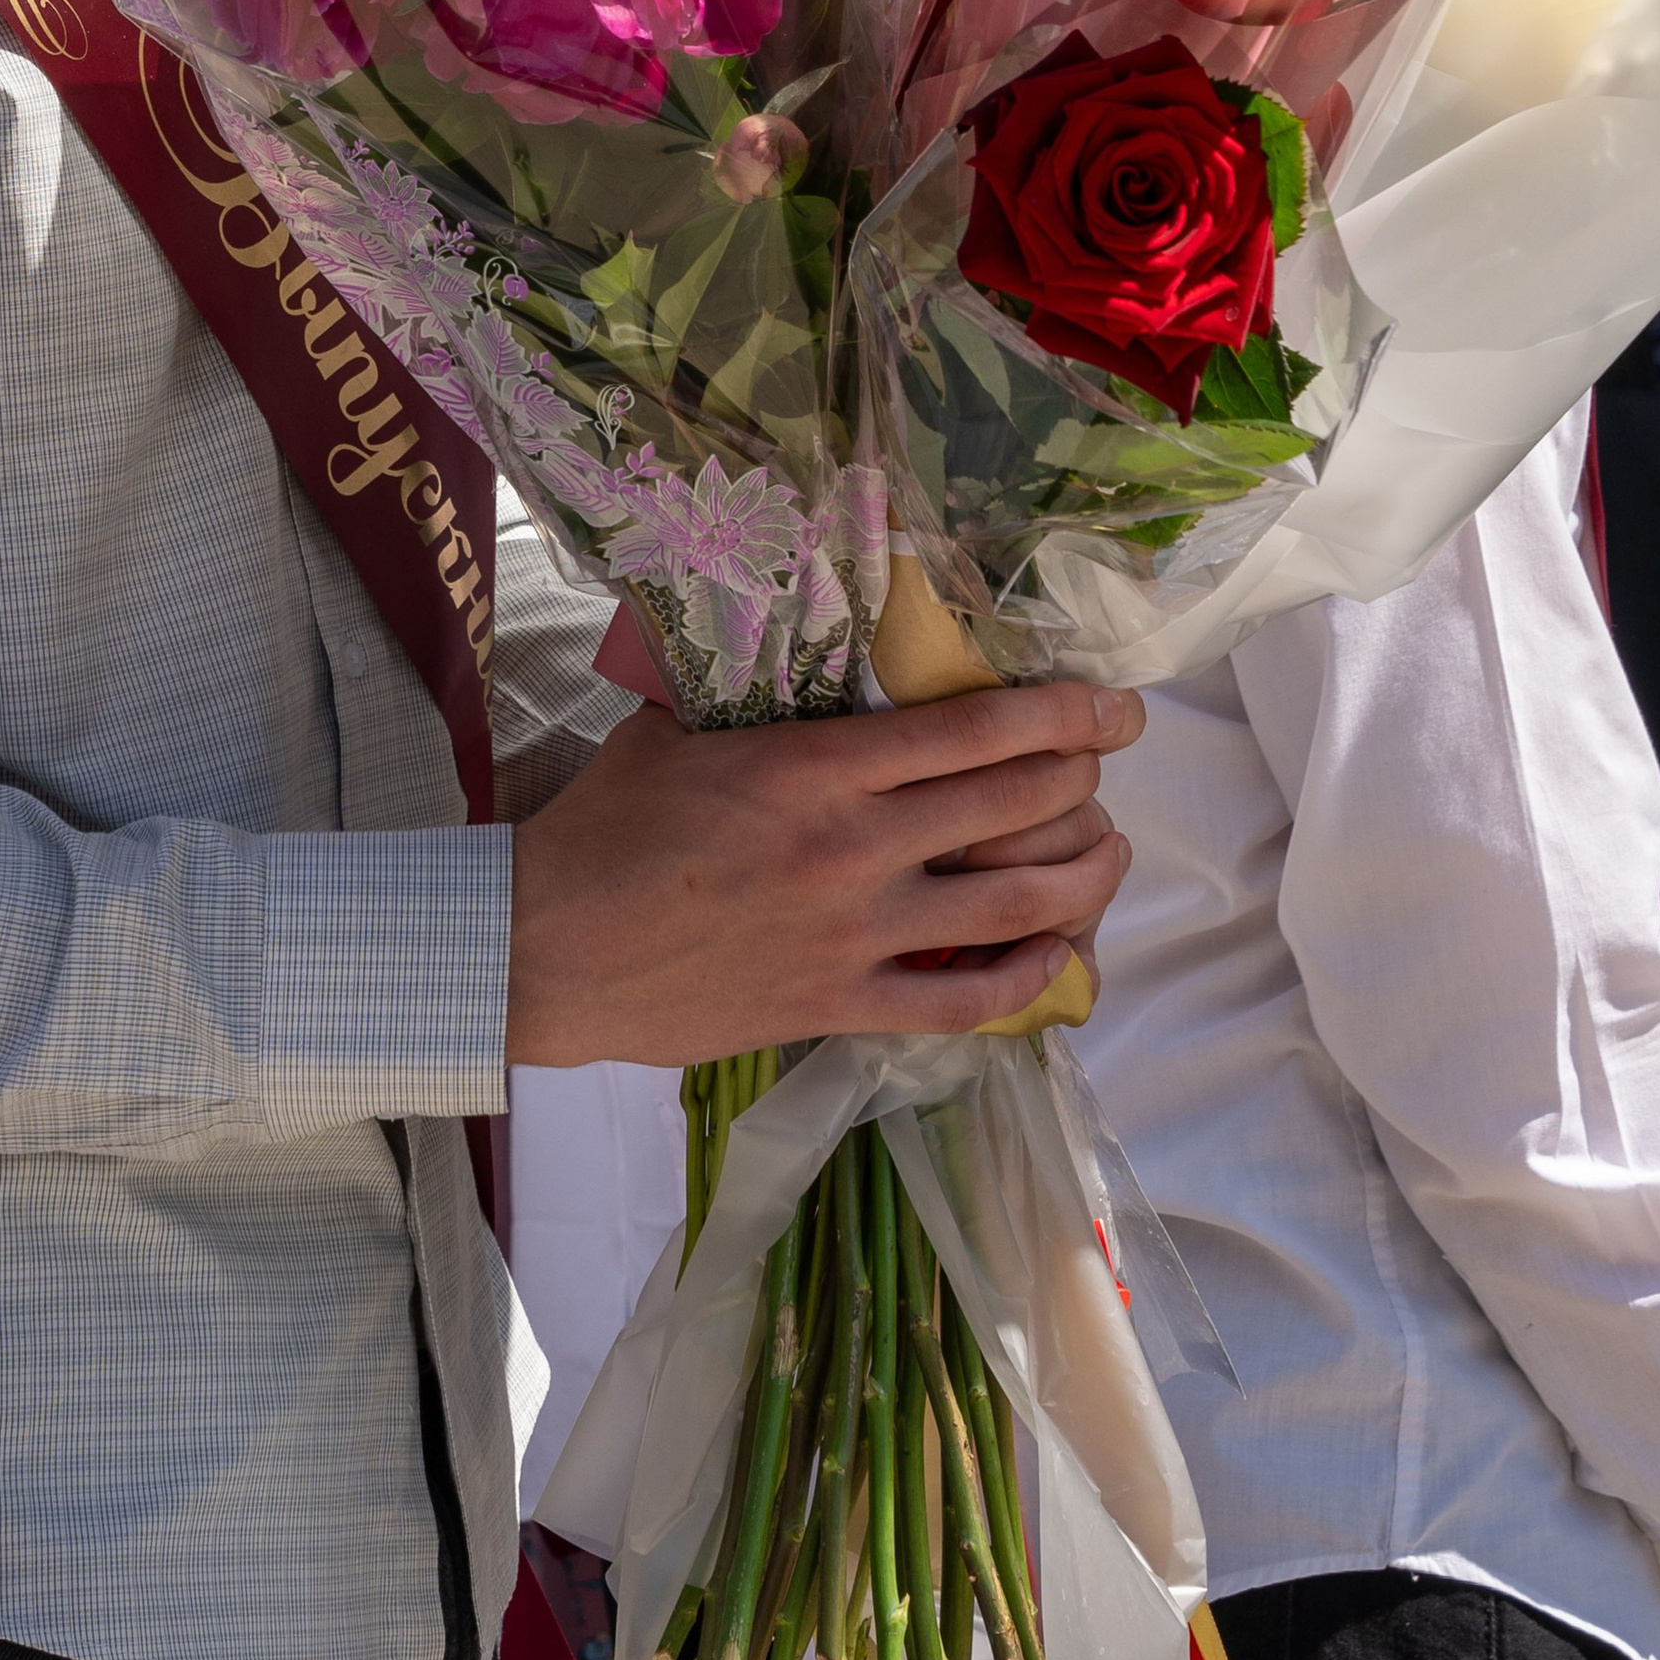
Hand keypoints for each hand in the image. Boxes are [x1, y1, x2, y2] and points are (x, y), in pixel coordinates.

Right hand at [507, 682, 1142, 1066]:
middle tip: (1112, 758)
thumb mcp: (679, 728)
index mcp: (816, 766)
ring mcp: (855, 933)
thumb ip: (754, 695)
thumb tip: (796, 655)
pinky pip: (963, 1001)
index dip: (1060, 713)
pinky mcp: (839, 1004)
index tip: (1110, 704)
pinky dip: (1028, 978)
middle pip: (1012, 805)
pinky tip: (1057, 952)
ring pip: (1013, 906)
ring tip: (1110, 852)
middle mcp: (854, 846)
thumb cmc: (604, 827)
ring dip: (1082, 875)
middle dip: (1084, 776)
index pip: (972, 729)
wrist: (547, 948)